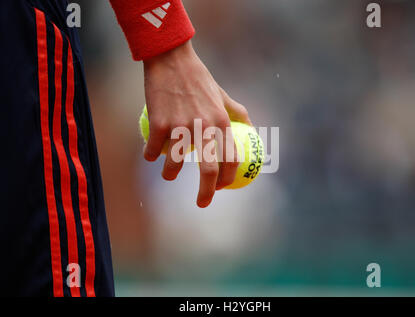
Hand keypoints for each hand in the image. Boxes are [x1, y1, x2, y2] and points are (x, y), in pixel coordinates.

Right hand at [142, 41, 250, 207]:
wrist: (171, 59)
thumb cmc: (199, 78)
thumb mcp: (222, 94)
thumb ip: (238, 112)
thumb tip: (251, 129)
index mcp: (222, 121)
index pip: (231, 158)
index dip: (228, 178)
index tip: (222, 187)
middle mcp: (204, 126)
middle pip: (208, 170)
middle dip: (206, 193)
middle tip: (203, 204)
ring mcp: (180, 126)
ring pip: (175, 164)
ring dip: (170, 174)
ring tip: (168, 174)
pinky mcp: (159, 123)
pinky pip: (154, 150)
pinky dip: (151, 156)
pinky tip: (150, 155)